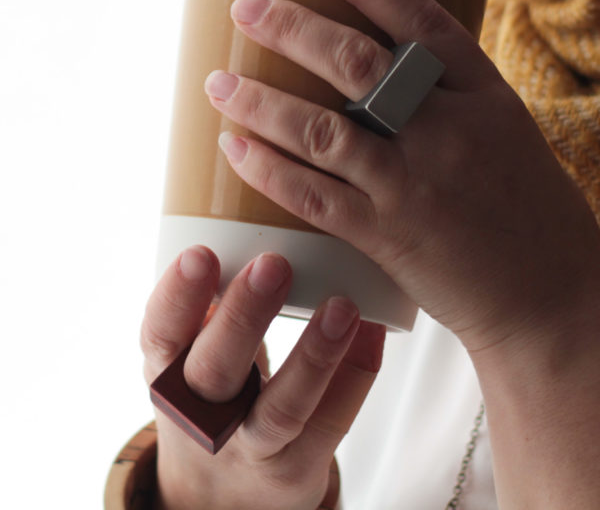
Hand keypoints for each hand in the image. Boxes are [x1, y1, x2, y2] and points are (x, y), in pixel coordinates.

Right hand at [141, 245, 384, 509]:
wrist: (220, 493)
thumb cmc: (211, 401)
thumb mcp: (188, 359)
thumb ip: (206, 310)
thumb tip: (244, 230)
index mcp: (169, 374)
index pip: (161, 335)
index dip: (177, 297)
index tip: (199, 254)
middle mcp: (203, 416)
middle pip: (215, 372)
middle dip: (243, 317)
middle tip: (274, 264)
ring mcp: (252, 449)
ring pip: (281, 408)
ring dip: (314, 355)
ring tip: (343, 307)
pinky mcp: (297, 470)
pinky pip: (332, 421)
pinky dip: (355, 373)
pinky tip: (373, 331)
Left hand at [205, 0, 599, 353]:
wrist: (550, 295)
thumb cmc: (531, 218)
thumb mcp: (505, 141)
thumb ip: (452, 111)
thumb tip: (388, 93)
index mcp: (484, 98)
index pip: (420, 22)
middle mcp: (447, 131)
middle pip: (356, 63)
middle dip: (292, 29)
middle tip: (245, 11)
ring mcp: (414, 183)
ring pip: (321, 129)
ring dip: (261, 101)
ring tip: (220, 82)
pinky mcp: (388, 234)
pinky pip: (315, 195)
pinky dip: (269, 170)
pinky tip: (236, 148)